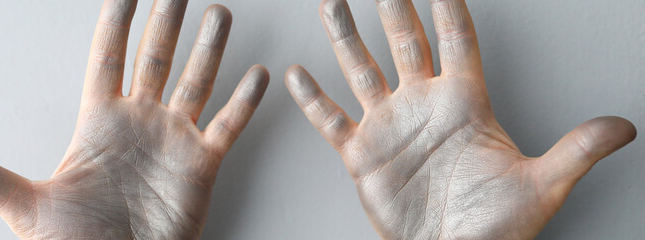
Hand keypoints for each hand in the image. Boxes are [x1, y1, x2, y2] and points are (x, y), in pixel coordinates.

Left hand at [0, 1, 268, 238]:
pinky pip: (227, 125)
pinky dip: (243, 102)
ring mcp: (174, 139)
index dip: (115, 24)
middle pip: (155, 59)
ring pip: (195, 82)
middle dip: (166, 23)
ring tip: (219, 15)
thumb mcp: (29, 209)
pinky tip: (257, 76)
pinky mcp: (202, 163)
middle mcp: (140, 122)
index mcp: (100, 123)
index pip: (107, 59)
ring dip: (208, 49)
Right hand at [285, 0, 635, 238]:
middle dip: (394, 8)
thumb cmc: (494, 226)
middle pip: (406, 42)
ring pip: (361, 69)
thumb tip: (622, 127)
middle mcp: (422, 106)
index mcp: (464, 104)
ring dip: (345, 37)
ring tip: (332, 3)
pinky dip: (312, 98)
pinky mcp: (361, 153)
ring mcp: (389, 126)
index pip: (457, 41)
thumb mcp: (540, 185)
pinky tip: (297, 75)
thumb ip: (576, 150)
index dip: (449, 8)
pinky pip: (331, 118)